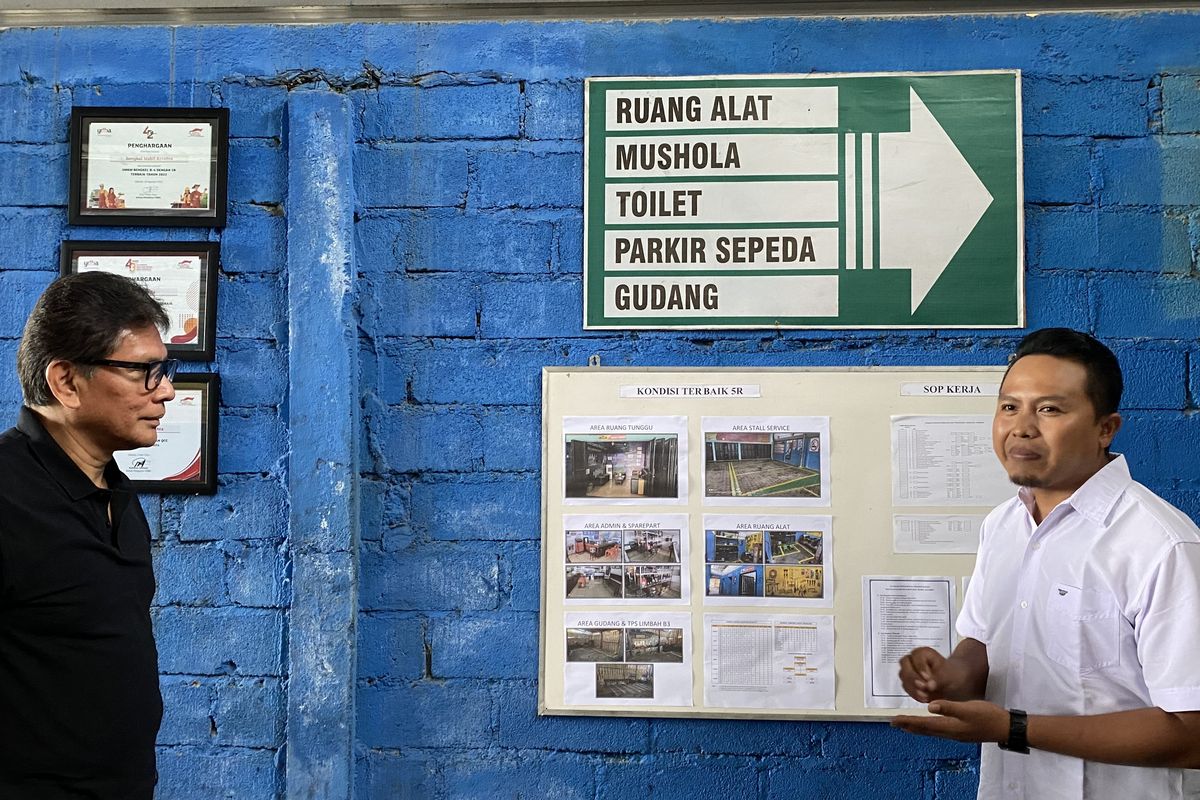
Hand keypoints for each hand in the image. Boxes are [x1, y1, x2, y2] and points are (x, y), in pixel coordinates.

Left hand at [891, 699, 1009, 743]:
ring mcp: (956, 734)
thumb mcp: (968, 708)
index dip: (908, 721)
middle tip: (893, 723)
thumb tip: (930, 706)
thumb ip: (949, 707)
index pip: (923, 724)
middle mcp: (950, 732)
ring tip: (907, 726)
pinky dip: (929, 728)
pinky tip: (930, 726)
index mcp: (950, 726)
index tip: (894, 720)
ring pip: (931, 731)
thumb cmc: (989, 716)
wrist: (1006, 727)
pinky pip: (939, 731)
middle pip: (924, 730)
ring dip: (918, 728)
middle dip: (908, 726)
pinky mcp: (961, 732)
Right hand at [898, 646, 952, 702]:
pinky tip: (924, 698)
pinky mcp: (907, 683)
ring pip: (904, 677)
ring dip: (913, 687)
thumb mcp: (948, 675)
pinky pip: (906, 688)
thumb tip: (929, 686)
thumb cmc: (950, 675)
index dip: (921, 667)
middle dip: (913, 677)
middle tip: (923, 687)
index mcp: (923, 652)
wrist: (951, 683)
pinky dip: (914, 694)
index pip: (916, 656)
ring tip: (925, 696)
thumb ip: (938, 679)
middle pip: (905, 664)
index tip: (928, 678)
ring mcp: (908, 671)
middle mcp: (912, 659)